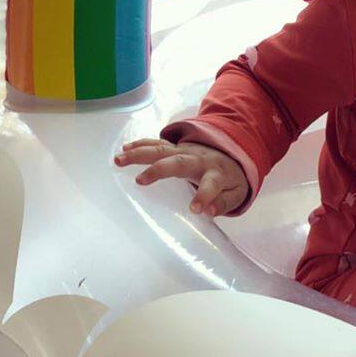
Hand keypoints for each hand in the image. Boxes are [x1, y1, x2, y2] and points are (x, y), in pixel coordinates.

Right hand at [114, 138, 247, 216]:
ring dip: (140, 154)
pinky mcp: (176, 148)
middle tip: (139, 181)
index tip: (194, 208)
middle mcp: (199, 159)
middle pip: (179, 162)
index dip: (204, 195)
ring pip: (163, 150)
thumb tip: (209, 212)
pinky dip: (141, 145)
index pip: (211, 183)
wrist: (232, 155)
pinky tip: (125, 149)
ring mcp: (186, 151)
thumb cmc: (230, 180)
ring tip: (119, 160)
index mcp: (217, 173)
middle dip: (159, 170)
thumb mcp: (236, 194)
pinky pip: (158, 144)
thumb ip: (224, 203)